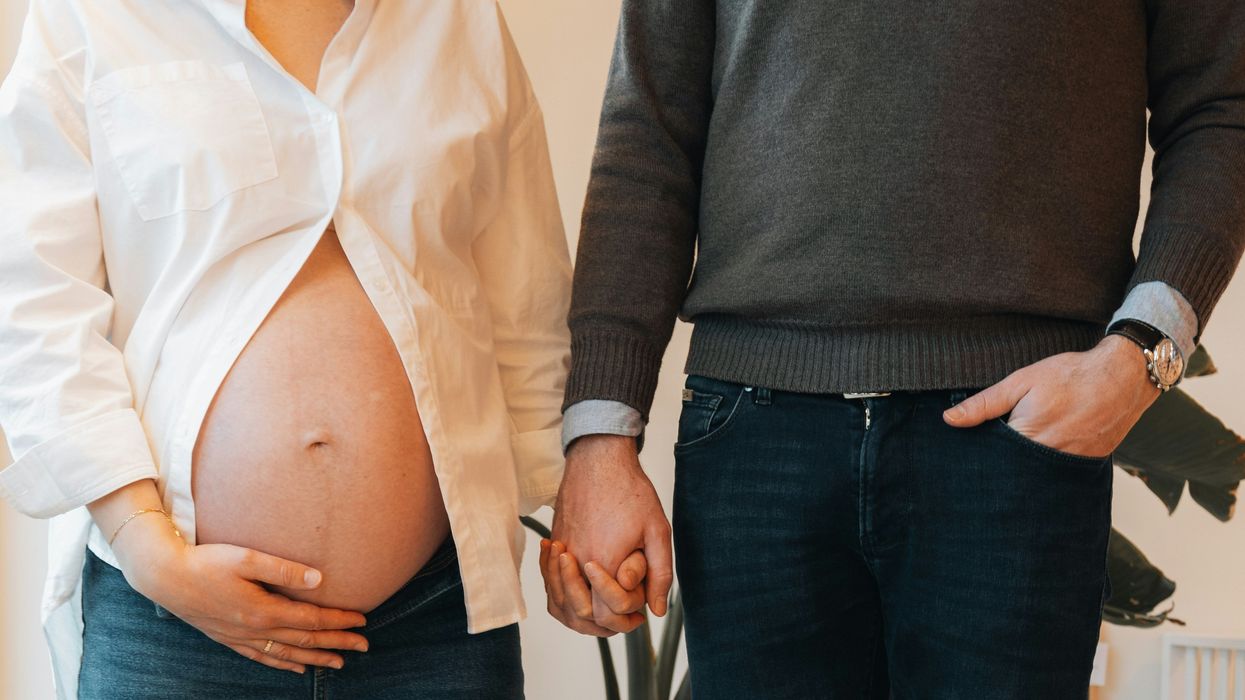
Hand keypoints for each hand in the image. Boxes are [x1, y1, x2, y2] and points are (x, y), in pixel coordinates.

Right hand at [122, 524, 368, 673]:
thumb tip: (320, 580)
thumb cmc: (206, 561)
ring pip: (287, 654)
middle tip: (364, 646)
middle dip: (337, 644)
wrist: (165, 577)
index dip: (339, 621)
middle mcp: (254, 630)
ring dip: (316, 659)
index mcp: (263, 610)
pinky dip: (284, 664)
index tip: (362, 621)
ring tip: (340, 664)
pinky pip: (263, 657)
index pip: (311, 620)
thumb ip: (284, 570)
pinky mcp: (229, 639)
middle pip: (305, 641)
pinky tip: (297, 668)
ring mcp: (240, 638)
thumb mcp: (246, 558)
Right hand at [543, 434, 672, 635]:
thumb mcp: (657, 531)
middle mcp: (576, 562)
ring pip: (559, 603)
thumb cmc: (628, 490)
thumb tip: (658, 608)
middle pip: (579, 615)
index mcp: (603, 562)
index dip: (624, 620)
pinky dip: (562, 596)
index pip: (606, 614)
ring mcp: (561, 552)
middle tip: (626, 620)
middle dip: (604, 624)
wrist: (598, 460)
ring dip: (580, 615)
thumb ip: (659, 573)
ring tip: (603, 613)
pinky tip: (581, 593)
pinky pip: (550, 583)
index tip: (639, 615)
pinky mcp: (555, 542)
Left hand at [943, 334, 1161, 457]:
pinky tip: (1037, 459)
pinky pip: (1057, 474)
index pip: (991, 459)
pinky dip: (1044, 468)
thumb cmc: (1070, 376)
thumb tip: (949, 419)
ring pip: (1034, 475)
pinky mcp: (1086, 465)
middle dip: (999, 467)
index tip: (965, 456)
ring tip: (1014, 458)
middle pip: (1012, 471)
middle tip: (984, 463)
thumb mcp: (1021, 382)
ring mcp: (1070, 465)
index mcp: (1028, 437)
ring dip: (1021, 469)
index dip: (978, 456)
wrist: (1124, 377)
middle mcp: (1050, 458)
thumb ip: (985, 403)